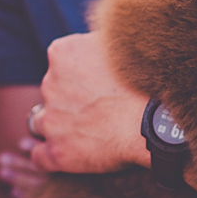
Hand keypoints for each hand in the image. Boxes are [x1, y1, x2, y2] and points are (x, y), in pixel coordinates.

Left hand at [27, 32, 147, 174]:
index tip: (94, 85)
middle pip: (50, 92)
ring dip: (56, 127)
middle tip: (95, 109)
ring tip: (81, 133)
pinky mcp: (56, 152)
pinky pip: (39, 157)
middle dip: (66, 100)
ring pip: (40, 123)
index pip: (58, 64)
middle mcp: (49, 84)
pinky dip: (48, 157)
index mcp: (62, 53)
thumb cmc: (146, 81)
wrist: (156, 122)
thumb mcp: (123, 42)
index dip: (76, 76)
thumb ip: (101, 42)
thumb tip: (100, 40)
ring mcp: (51, 120)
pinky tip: (64, 156)